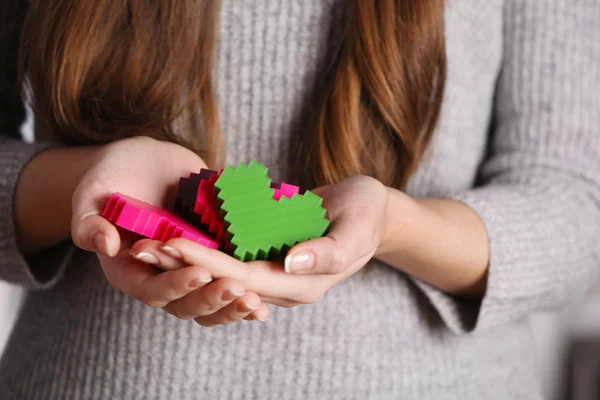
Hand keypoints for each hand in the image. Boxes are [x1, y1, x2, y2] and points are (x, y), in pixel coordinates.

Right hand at [70, 136, 266, 322]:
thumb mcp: (94, 192)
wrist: (147, 161)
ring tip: (257, 303)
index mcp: (131, 270)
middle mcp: (162, 276)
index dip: (176, 286)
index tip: (201, 274)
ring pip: (211, 302)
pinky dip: (248, 292)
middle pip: (186, 305)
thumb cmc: (114, 176)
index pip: (152, 290)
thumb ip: (90, 221)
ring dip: (233, 306)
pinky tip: (269, 297)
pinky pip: (230, 282)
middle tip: (239, 290)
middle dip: (213, 300)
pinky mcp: (214, 257)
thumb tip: (104, 244)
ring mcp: (190, 269)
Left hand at [132, 175, 388, 307]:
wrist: (371, 212)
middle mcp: (283, 285)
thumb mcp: (357, 227)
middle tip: (146, 249)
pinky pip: (231, 259)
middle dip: (185, 265)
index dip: (209, 264)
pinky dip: (204, 250)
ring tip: (151, 245)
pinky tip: (178, 236)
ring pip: (223, 273)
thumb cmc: (368, 215)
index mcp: (302, 283)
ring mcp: (274, 273)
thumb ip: (328, 250)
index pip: (246, 279)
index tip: (175, 246)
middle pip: (225, 280)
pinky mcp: (268, 257)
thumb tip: (291, 262)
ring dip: (187, 261)